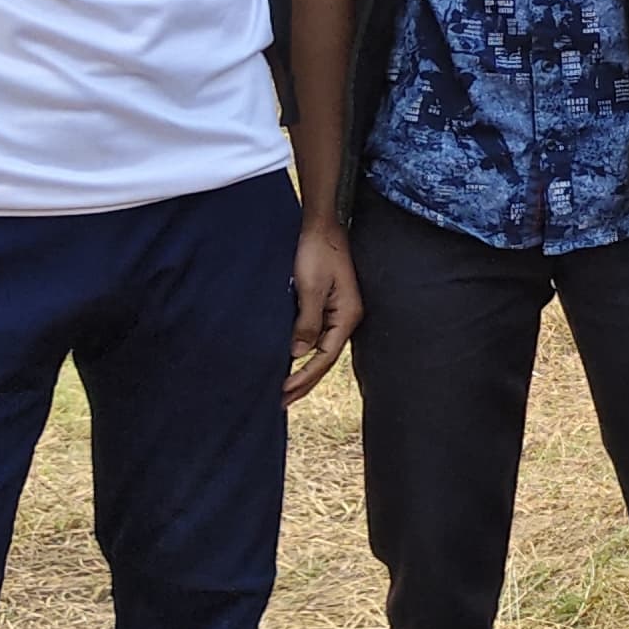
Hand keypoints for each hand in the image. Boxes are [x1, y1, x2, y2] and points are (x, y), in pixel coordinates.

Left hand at [284, 219, 359, 402]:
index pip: (324, 358)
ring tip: (286, 389)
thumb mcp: (310, 288)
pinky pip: (317, 336)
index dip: (303, 378)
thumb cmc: (318, 252)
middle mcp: (346, 318)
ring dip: (303, 370)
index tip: (282, 393)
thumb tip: (297, 354)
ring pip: (321, 350)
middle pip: (325, 359)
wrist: (323, 226)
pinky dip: (304, 352)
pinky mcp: (329, 304)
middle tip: (281, 402)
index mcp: (347, 317)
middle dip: (304, 383)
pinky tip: (292, 359)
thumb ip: (306, 323)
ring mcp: (339, 312)